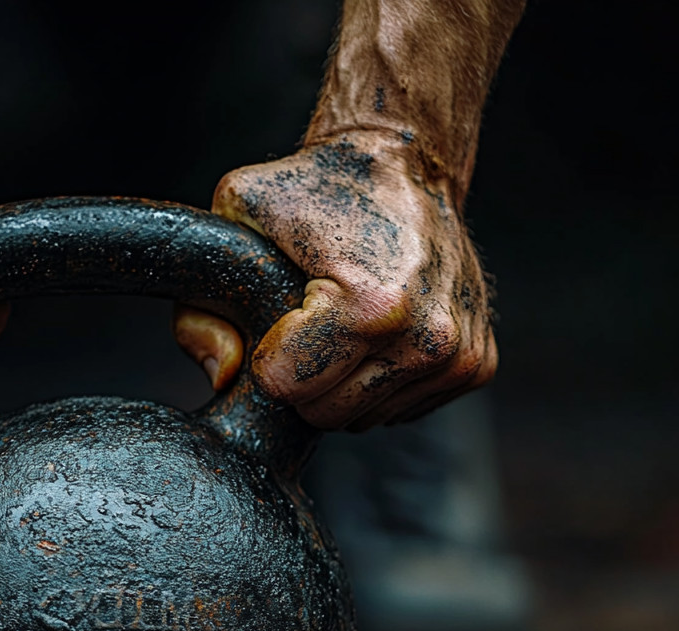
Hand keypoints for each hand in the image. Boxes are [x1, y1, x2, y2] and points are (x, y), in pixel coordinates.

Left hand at [175, 131, 496, 429]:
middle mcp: (426, 338)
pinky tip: (379, 332)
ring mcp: (457, 357)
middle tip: (308, 321)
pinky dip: (377, 381)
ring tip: (345, 321)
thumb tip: (225, 377)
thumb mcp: (238, 217)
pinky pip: (396, 410)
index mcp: (371, 306)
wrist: (409, 163)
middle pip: (322, 414)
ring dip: (340, 382)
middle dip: (301, 377)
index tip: (280, 312)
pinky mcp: (475, 366)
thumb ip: (203, 308)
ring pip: (359, 418)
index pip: (284, 387)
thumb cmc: (316, 188)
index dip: (266, 352)